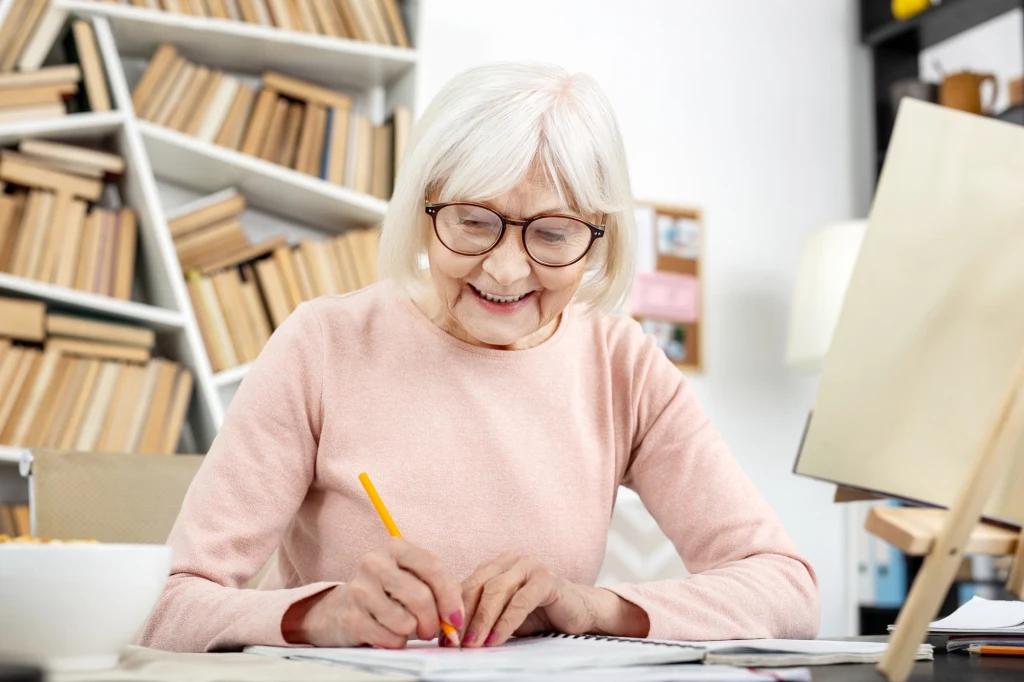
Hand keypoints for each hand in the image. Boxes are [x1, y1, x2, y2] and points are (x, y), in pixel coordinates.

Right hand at [282, 537, 463, 647]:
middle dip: (432, 621)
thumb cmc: (390, 593)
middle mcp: (374, 562)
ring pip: (405, 621)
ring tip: (405, 626)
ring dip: (411, 632)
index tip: (456, 619)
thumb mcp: (414, 579)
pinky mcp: (350, 617)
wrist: (344, 607)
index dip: (451, 598)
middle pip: (421, 597)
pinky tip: (387, 632)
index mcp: (395, 547)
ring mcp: (359, 589)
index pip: (433, 568)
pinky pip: (389, 638)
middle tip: (430, 629)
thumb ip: (440, 590)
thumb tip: (456, 619)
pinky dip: (395, 642)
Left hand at [458, 552, 648, 647]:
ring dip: (482, 620)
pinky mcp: (547, 579)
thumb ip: (481, 618)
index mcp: (495, 565)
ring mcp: (530, 566)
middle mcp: (510, 560)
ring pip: (496, 591)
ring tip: (473, 644)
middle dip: (464, 616)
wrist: (579, 613)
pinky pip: (521, 601)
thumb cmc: (538, 616)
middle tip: (455, 643)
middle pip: (478, 586)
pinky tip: (496, 639)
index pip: (466, 585)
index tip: (443, 636)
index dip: (452, 610)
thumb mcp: (503, 617)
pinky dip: (506, 622)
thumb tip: (450, 637)